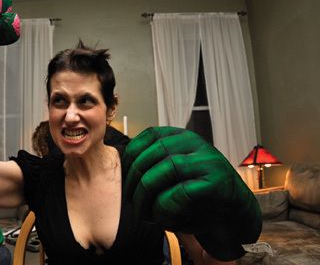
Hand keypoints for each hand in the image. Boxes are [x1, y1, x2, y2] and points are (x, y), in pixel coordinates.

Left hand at [122, 127, 261, 260]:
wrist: (234, 213)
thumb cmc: (198, 193)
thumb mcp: (175, 170)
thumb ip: (155, 163)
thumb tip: (122, 165)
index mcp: (182, 137)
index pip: (148, 136)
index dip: (131, 158)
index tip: (127, 179)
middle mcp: (194, 143)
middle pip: (149, 156)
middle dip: (134, 183)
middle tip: (133, 203)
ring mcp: (206, 161)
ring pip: (159, 174)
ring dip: (145, 199)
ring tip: (145, 215)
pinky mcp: (214, 183)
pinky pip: (176, 195)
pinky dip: (164, 211)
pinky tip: (166, 220)